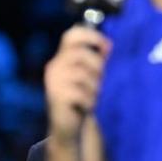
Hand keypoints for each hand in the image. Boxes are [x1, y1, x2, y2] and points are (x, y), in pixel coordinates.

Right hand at [44, 26, 110, 145]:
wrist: (68, 125)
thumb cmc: (82, 95)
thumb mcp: (90, 74)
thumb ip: (97, 58)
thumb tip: (108, 45)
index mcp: (62, 57)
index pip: (71, 35)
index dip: (91, 36)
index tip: (107, 47)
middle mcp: (54, 66)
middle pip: (82, 54)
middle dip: (97, 67)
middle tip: (98, 82)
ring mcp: (53, 81)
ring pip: (83, 74)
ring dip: (94, 87)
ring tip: (91, 95)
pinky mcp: (56, 96)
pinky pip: (82, 93)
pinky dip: (90, 100)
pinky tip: (86, 105)